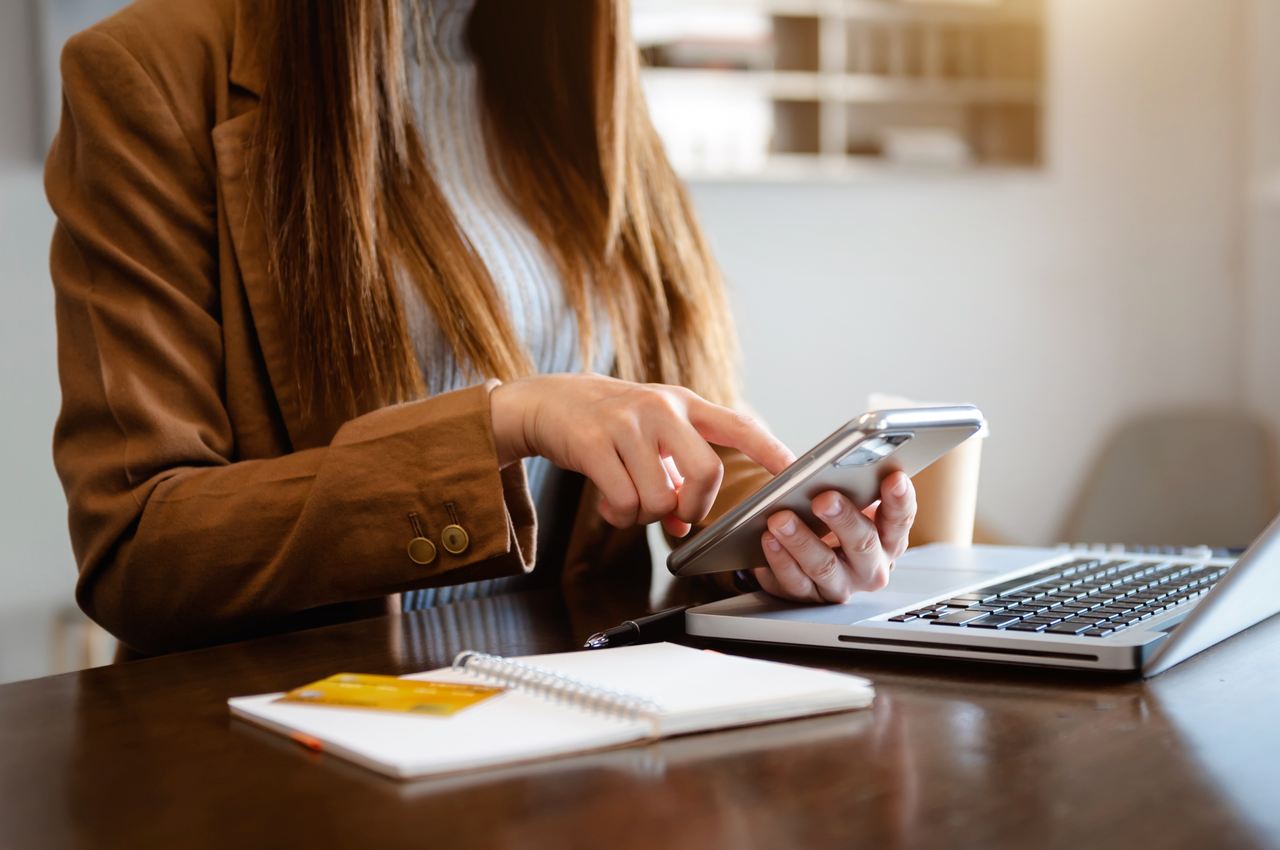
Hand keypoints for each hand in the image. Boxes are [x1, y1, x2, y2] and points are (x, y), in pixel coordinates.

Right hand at [490, 374, 794, 536]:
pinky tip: (611, 505)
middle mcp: (661, 409)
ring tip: (630, 502)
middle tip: (678, 513)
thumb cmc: (609, 422)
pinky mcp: (594, 443)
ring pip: (660, 499)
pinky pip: (623, 502)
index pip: (739, 426)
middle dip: (696, 507)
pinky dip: (620, 516)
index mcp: (684, 404)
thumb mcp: (651, 435)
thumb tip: (687, 524)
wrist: (548, 402)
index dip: (771, 450)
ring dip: (646, 516)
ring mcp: (627, 424)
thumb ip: (676, 472)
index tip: (795, 471)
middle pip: (706, 473)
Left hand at [753, 471, 915, 603]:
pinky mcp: (809, 596)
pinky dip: (780, 558)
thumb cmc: (833, 526)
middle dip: (844, 519)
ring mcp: (841, 585)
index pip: (900, 519)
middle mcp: (870, 567)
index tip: (894, 477)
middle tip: (824, 498)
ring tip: (782, 518)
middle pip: (863, 544)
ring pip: (825, 566)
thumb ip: (850, 487)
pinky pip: (794, 580)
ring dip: (802, 540)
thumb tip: (834, 465)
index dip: (899, 499)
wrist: (807, 561)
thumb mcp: (848, 504)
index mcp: (888, 540)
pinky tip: (769, 539)